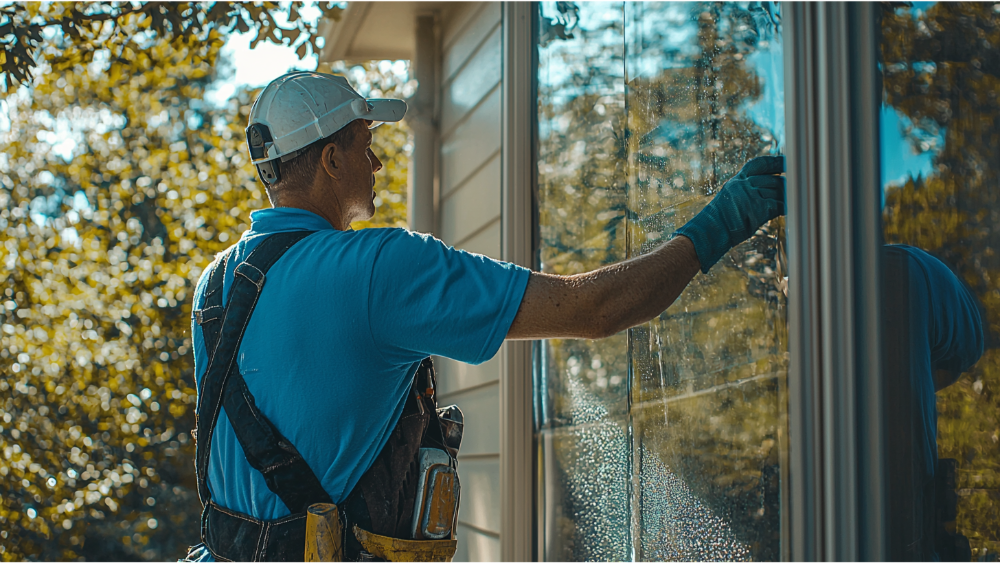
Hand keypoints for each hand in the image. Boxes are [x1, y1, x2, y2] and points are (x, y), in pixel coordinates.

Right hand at [674, 155, 785, 272]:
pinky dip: (786, 207)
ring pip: (777, 191)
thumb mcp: (730, 199)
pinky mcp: (757, 208)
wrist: (710, 232)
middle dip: (784, 185)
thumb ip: (745, 192)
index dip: (774, 162)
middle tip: (795, 188)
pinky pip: (778, 205)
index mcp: (737, 181)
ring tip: (794, 200)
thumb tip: (768, 192)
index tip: (785, 162)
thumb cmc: (719, 221)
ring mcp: (750, 195)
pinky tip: (789, 210)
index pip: (758, 164)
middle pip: (772, 179)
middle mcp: (743, 184)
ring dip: (786, 197)